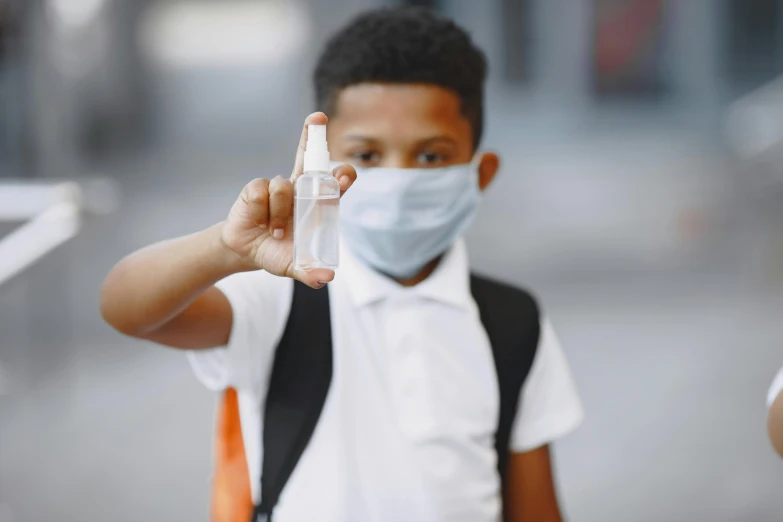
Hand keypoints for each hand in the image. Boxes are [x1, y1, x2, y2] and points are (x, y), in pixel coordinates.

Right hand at [220, 112, 355, 287]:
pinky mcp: (256, 188)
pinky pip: (261, 191)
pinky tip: (260, 221)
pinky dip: (262, 211)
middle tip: (318, 118)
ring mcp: (279, 186)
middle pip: (310, 156)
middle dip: (313, 134)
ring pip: (284, 186)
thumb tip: (326, 277)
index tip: (345, 175)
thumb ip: (312, 273)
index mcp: (318, 205)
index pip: (336, 184)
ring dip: (280, 214)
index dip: (342, 177)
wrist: (247, 251)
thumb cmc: (278, 253)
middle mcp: (301, 189)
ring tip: (276, 231)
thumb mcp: (296, 267)